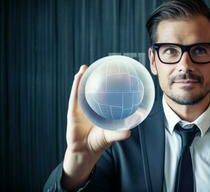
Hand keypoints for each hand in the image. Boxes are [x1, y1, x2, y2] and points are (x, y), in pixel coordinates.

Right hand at [62, 65, 130, 189]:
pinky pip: (74, 96)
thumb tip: (130, 131)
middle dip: (96, 77)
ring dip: (83, 78)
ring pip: (82, 90)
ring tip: (85, 67)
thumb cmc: (99, 142)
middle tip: (99, 65)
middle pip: (94, 89)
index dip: (110, 84)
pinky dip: (76, 86)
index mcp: (102, 109)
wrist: (84, 151)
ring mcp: (82, 108)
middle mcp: (92, 106)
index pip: (107, 94)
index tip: (115, 72)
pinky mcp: (73, 111)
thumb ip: (119, 133)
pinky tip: (78, 77)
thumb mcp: (111, 136)